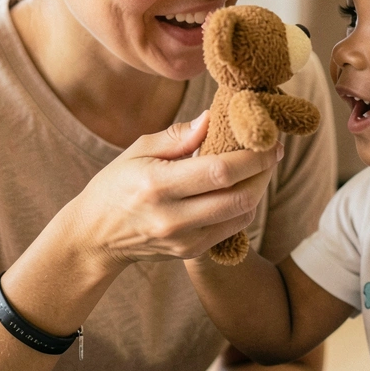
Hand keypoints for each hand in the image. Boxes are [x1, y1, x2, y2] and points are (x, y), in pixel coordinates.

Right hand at [74, 111, 282, 267]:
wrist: (96, 236)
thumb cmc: (117, 185)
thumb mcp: (139, 150)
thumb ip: (178, 135)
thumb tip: (213, 118)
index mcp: (157, 184)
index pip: (220, 170)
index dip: (253, 155)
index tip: (269, 138)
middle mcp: (172, 217)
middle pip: (240, 196)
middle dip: (265, 171)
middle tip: (274, 150)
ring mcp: (183, 239)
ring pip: (242, 214)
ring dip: (259, 188)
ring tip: (261, 166)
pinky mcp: (191, 252)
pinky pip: (232, 228)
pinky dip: (244, 206)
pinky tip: (242, 188)